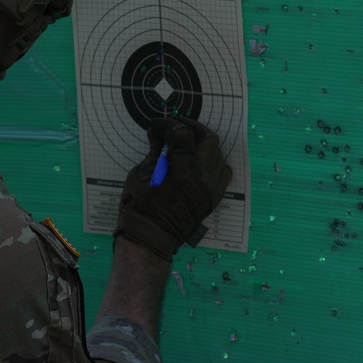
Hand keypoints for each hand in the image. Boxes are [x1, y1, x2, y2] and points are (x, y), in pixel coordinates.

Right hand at [115, 117, 231, 259]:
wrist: (151, 237)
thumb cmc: (140, 207)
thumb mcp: (141, 174)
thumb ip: (155, 152)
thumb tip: (159, 135)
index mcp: (182, 170)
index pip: (182, 134)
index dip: (168, 125)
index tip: (156, 125)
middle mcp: (202, 176)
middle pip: (208, 139)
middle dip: (191, 128)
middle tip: (174, 127)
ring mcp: (211, 188)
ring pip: (217, 154)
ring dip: (203, 144)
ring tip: (186, 144)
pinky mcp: (213, 197)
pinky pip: (222, 173)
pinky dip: (212, 163)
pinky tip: (199, 163)